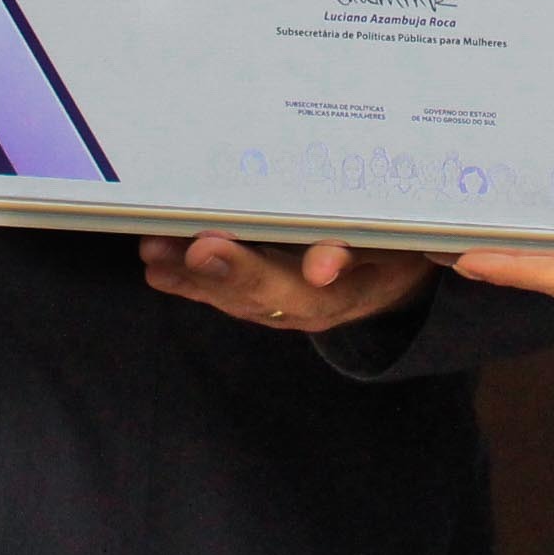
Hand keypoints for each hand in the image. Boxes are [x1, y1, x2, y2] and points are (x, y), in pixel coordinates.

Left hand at [140, 234, 438, 332]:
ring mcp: (280, 305)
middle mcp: (304, 308)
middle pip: (259, 294)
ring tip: (155, 251)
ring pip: (233, 295)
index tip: (217, 253)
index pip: (302, 289)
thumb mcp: (398, 249)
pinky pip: (223, 294)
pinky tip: (158, 266)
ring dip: (192, 275)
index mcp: (344, 294)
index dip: (261, 272)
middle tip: (189, 247)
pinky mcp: (261, 298)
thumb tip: (323, 266)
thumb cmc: (396, 251)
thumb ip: (361, 252)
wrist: (394, 279)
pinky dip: (189, 280)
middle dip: (222, 271)